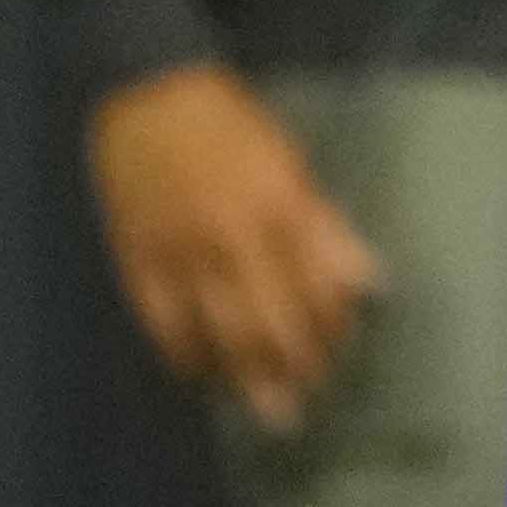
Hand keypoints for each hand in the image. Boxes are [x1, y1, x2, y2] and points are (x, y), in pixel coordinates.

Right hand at [88, 64, 377, 432]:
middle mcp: (233, 238)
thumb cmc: (234, 129)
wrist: (151, 100)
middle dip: (289, 368)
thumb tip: (369, 282)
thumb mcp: (295, 167)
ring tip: (263, 407)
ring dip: (242, 376)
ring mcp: (181, 252)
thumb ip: (328, 229)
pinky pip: (162, 324)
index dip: (328, 328)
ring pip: (216, 332)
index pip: (315, 288)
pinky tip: (199, 375)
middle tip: (302, 404)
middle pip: (267, 322)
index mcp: (282, 209)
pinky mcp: (137, 260)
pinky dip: (183, 355)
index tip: (337, 352)